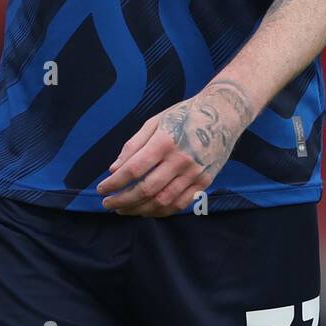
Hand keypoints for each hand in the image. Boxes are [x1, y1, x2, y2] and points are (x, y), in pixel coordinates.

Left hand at [96, 79, 252, 216]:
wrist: (223, 114)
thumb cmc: (184, 114)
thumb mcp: (155, 121)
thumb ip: (134, 145)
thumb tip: (114, 169)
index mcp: (165, 141)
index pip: (134, 169)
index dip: (115, 183)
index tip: (102, 189)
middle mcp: (180, 160)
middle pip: (146, 189)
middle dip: (123, 200)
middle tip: (108, 204)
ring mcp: (194, 173)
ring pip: (163, 201)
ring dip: (139, 209)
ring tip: (123, 210)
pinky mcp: (205, 182)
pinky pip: (180, 204)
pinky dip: (161, 211)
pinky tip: (147, 210)